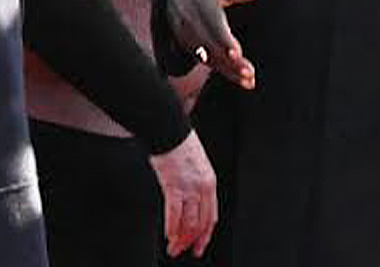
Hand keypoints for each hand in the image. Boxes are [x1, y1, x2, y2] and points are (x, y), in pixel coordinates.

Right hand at [148, 131, 217, 258]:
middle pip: (201, 223)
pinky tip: (168, 235)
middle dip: (192, 241)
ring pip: (188, 222)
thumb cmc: (179, 144)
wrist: (170, 129)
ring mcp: (189, 187)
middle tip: (183, 251)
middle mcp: (203, 187)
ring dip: (180, 238)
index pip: (211, 216)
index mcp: (210, 182)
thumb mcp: (196, 166)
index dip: (205, 234)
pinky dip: (172, 226)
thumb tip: (187, 204)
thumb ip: (195, 185)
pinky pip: (174, 212)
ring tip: (173, 247)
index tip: (199, 245)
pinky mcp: (174, 184)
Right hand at [167, 0, 262, 89]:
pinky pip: (205, 62)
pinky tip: (241, 79)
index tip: (236, 52)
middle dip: (229, 61)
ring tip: (249, 79)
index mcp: (200, 2)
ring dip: (227, 70)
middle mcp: (190, 21)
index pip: (211, 23)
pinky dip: (223, 71)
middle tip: (249, 72)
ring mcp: (186, 36)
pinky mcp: (188, 47)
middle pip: (210, 45)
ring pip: (207, 57)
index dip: (223, 39)